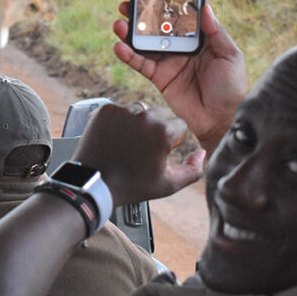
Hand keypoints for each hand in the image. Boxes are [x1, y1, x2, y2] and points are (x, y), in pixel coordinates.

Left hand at [72, 103, 204, 206]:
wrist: (94, 184)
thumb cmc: (131, 186)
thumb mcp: (168, 185)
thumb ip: (193, 170)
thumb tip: (202, 152)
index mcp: (163, 132)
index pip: (180, 125)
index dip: (173, 141)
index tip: (160, 152)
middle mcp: (144, 116)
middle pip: (162, 114)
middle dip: (158, 128)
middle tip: (144, 148)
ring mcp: (123, 111)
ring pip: (142, 109)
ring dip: (140, 122)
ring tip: (130, 143)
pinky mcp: (106, 110)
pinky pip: (121, 109)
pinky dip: (121, 120)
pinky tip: (117, 137)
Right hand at [112, 2, 246, 153]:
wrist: (221, 119)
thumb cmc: (231, 87)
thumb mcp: (230, 55)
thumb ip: (216, 32)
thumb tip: (205, 7)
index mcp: (199, 39)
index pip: (180, 16)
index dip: (167, 4)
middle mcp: (181, 47)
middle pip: (158, 27)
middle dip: (142, 15)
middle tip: (127, 4)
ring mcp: (168, 62)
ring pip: (145, 43)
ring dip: (130, 33)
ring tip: (119, 23)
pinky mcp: (159, 78)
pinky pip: (140, 64)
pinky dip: (128, 55)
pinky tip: (119, 46)